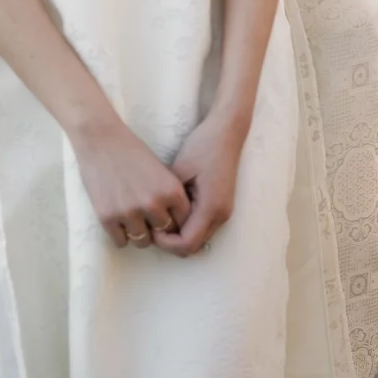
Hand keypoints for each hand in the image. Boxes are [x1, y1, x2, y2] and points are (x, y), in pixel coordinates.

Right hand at [70, 117, 192, 249]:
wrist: (101, 140)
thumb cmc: (132, 151)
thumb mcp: (160, 170)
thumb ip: (168, 195)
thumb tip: (172, 224)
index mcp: (170, 190)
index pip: (183, 221)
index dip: (174, 220)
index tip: (166, 216)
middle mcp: (153, 204)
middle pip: (163, 233)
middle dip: (156, 227)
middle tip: (146, 216)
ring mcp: (130, 212)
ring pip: (142, 241)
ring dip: (139, 232)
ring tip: (132, 218)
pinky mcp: (107, 218)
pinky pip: (121, 242)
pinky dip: (120, 234)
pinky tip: (118, 219)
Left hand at [152, 108, 248, 257]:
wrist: (226, 131)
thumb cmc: (202, 146)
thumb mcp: (180, 171)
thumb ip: (169, 200)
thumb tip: (156, 219)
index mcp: (211, 208)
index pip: (186, 244)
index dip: (165, 242)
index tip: (151, 226)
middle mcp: (221, 216)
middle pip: (193, 247)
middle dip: (171, 242)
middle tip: (153, 224)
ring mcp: (224, 212)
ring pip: (198, 239)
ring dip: (179, 235)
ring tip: (162, 217)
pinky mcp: (222, 206)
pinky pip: (203, 228)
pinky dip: (187, 227)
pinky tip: (174, 211)